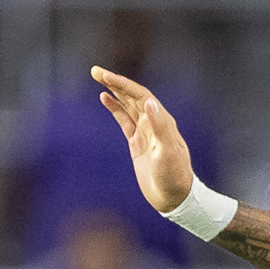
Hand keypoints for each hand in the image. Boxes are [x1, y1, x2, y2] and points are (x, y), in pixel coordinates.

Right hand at [92, 66, 195, 213]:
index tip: (105, 75)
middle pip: (133, 96)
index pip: (141, 95)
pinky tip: (105, 98)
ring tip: (98, 78)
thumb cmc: (174, 176)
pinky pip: (124, 120)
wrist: (174, 198)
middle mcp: (155, 123)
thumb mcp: (167, 152)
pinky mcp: (137, 143)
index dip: (123, 84)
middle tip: (95, 71)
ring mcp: (145, 133)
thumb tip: (149, 102)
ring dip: (114, 91)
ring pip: (128, 105)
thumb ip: (160, 127)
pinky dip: (115, 108)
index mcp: (163, 121)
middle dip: (115, 82)